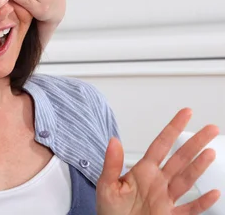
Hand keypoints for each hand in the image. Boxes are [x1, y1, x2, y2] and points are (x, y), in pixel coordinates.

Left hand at [97, 108, 220, 214]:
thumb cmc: (109, 212)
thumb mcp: (105, 185)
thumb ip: (111, 164)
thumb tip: (113, 140)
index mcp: (142, 172)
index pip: (160, 145)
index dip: (173, 128)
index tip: (186, 113)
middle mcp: (157, 183)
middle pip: (180, 158)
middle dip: (195, 143)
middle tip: (210, 129)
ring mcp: (165, 199)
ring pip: (186, 180)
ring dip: (198, 167)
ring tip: (210, 152)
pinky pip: (190, 209)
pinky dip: (202, 203)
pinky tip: (213, 193)